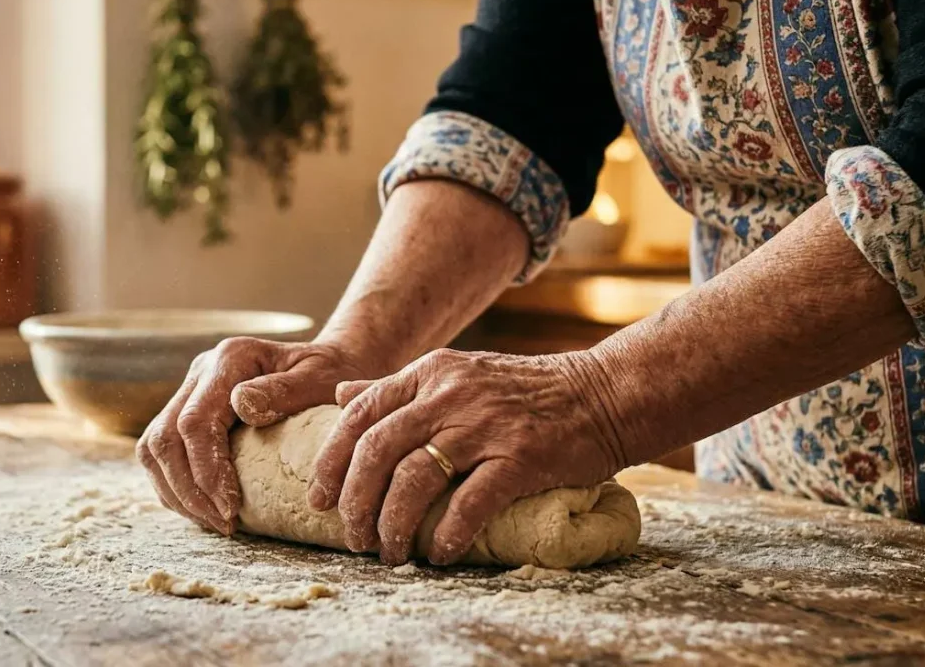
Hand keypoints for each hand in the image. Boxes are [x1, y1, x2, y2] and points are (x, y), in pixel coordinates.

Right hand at [135, 337, 379, 534]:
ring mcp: (190, 389)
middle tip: (224, 524)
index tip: (231, 508)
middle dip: (188, 490)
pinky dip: (176, 487)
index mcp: (231, 358)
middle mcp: (201, 370)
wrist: (327, 365)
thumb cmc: (331, 375)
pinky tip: (205, 509)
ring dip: (178, 492)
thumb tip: (242, 405)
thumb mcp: (321, 379)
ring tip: (215, 522)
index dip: (206, 471)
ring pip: (154, 448)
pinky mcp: (187, 410)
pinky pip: (161, 453)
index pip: (195, 422)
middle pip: (165, 438)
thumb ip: (286, 390)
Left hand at [306, 348, 625, 565]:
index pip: (359, 414)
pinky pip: (469, 503)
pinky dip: (447, 534)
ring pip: (414, 478)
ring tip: (392, 551)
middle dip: (355, 501)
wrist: (604, 393)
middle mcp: (450, 394)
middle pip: (376, 450)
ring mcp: (485, 425)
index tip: (320, 498)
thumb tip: (341, 393)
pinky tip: (440, 553)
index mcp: (430, 372)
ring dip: (394, 524)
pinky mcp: (521, 457)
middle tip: (354, 536)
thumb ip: (399, 386)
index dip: (330, 461)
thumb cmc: (527, 391)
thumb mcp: (457, 372)